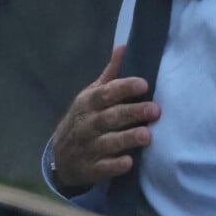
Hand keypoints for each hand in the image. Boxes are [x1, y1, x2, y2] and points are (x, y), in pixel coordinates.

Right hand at [52, 45, 160, 187]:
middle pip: (110, 117)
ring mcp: (87, 147)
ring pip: (108, 142)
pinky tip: (129, 162)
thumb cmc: (85, 118)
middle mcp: (87, 124)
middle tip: (155, 110)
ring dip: (127, 139)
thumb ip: (111, 74)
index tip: (144, 84)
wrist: (59, 156)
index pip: (107, 93)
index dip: (125, 87)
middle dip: (133, 113)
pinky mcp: (90, 169)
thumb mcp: (92, 94)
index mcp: (89, 103)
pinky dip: (115, 166)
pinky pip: (102, 168)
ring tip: (147, 135)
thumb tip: (124, 46)